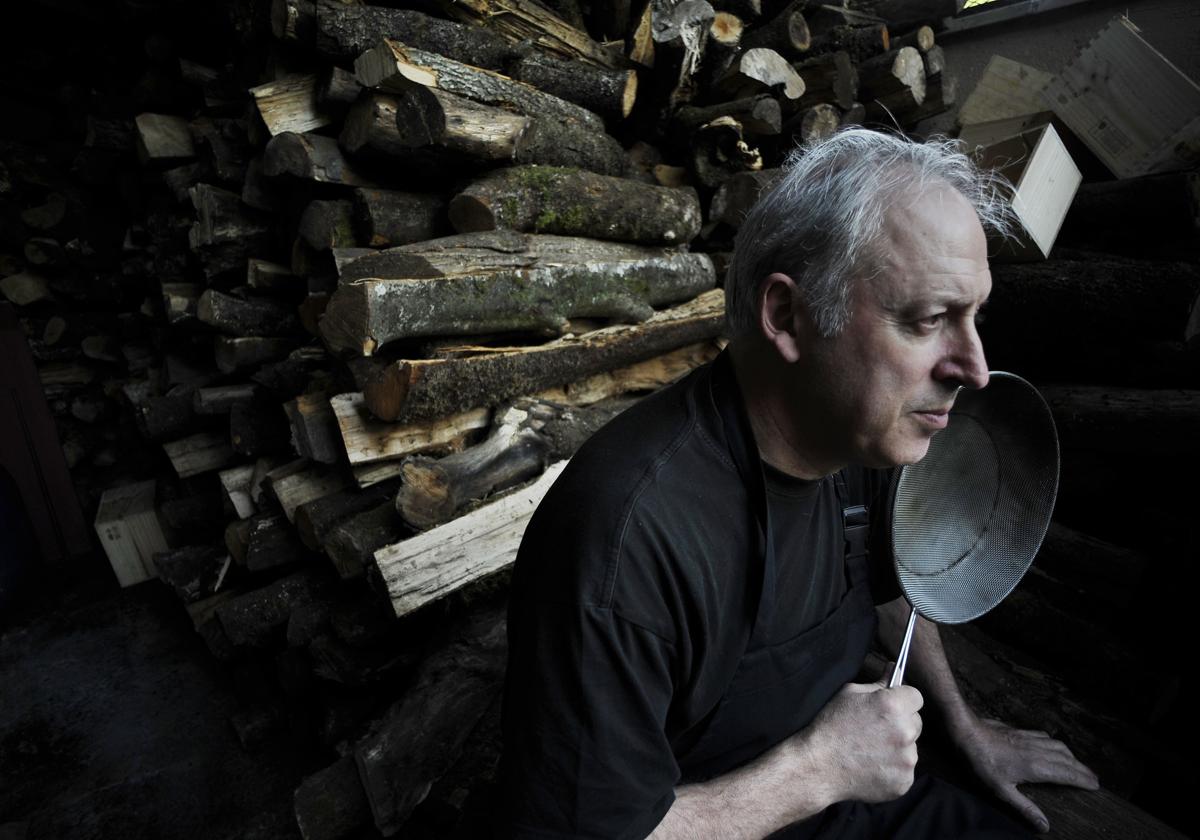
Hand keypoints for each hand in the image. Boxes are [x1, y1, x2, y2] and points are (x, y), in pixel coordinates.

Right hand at [800, 668, 923, 804]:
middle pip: (916, 721)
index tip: (891, 706)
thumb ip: (878, 683)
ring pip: (911, 746)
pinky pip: (905, 769)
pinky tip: (873, 766)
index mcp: (893, 706)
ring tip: (871, 750)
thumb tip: (895, 668)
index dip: (903, 699)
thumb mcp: (850, 694)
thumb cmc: (830, 726)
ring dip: (898, 746)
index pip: (916, 696)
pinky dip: (893, 768)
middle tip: (877, 729)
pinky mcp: (904, 781)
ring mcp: (907, 759)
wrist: (818, 766)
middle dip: (902, 722)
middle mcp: (905, 731)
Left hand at [955, 716, 1099, 832]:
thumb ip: (1024, 808)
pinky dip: (1056, 744)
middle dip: (1082, 769)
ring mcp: (1029, 739)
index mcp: (1036, 767)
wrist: (967, 732)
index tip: (1096, 786)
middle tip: (1094, 778)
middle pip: (1067, 760)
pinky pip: (1045, 737)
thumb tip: (1045, 826)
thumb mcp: (1001, 791)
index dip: (1083, 780)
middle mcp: (1037, 751)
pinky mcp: (1019, 732)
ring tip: (1079, 764)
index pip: (1067, 774)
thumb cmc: (981, 762)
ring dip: (1072, 756)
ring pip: (1058, 746)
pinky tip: (1054, 745)